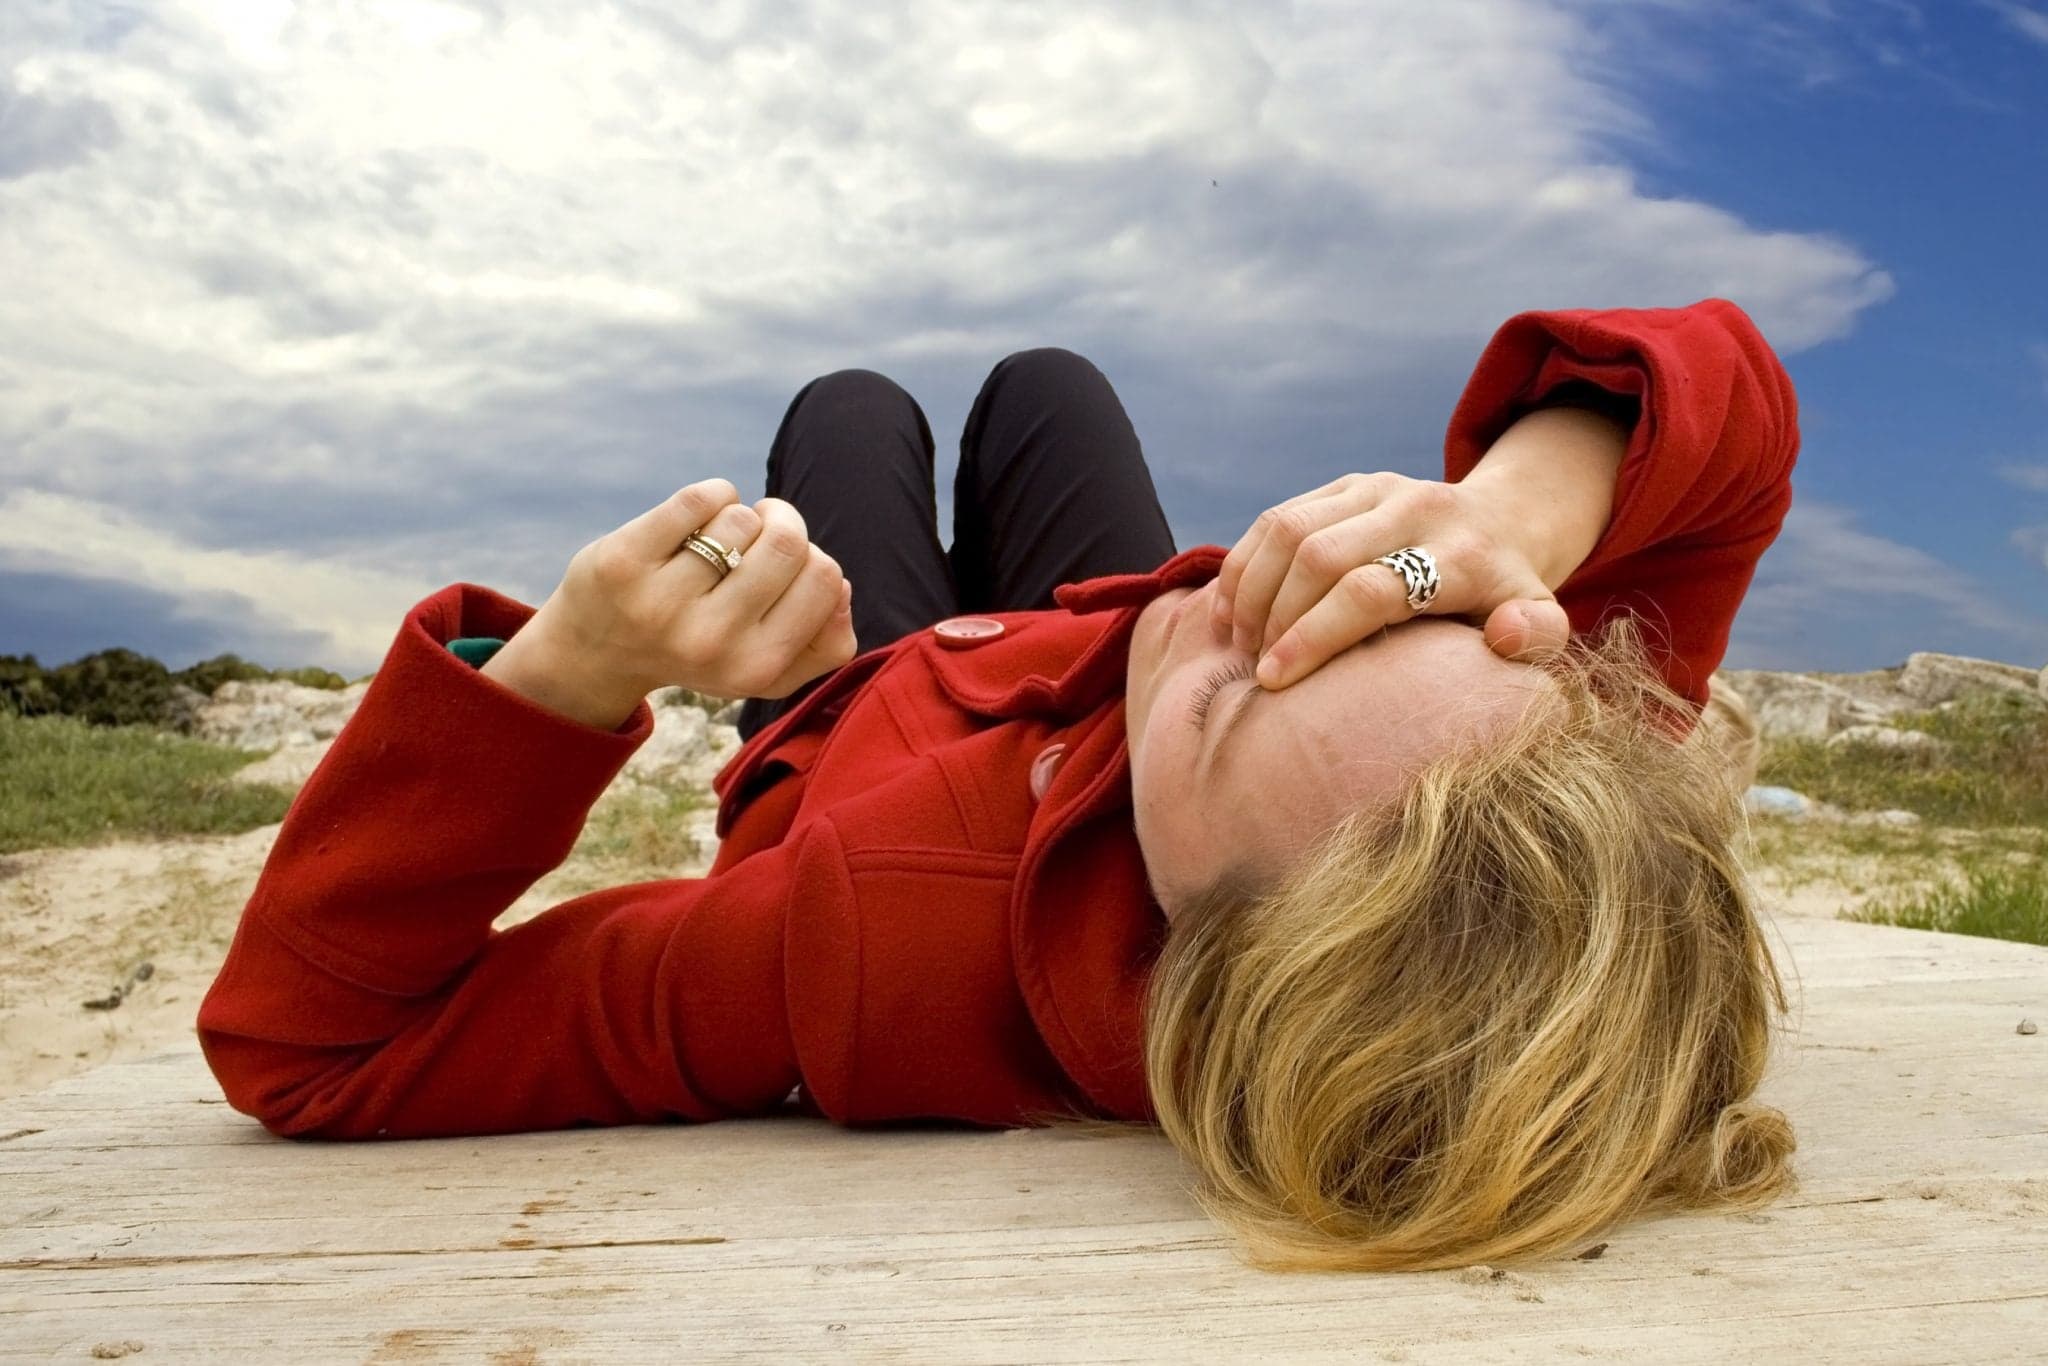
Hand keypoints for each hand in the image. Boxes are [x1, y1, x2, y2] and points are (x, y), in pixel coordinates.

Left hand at [527, 478, 857, 706]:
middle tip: (757, 534)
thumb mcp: (766, 668)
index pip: (828, 579)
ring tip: (715, 542)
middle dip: (780, 522)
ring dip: (736, 517)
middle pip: (788, 543)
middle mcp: (710, 643)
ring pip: (742, 519)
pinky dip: (712, 494)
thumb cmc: (700, 647)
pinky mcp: (623, 563)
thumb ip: (826, 643)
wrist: (598, 653)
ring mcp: (662, 604)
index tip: (785, 565)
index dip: (813, 557)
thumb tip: (841, 588)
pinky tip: (697, 515)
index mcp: (756, 669)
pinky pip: (699, 498)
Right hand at [1211, 471, 1569, 690]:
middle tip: (1257, 671)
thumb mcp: (1545, 622)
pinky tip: (1230, 612)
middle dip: (1277, 618)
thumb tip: (1504, 635)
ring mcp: (1376, 487)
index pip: (1372, 588)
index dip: (1317, 635)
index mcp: (1461, 551)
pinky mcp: (1345, 484)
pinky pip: (1276, 518)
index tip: (1275, 680)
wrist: (1504, 525)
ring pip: (1289, 530)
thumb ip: (1537, 637)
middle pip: (1321, 557)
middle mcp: (1415, 506)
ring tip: (1240, 645)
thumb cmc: (1510, 597)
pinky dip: (1243, 565)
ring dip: (1251, 591)